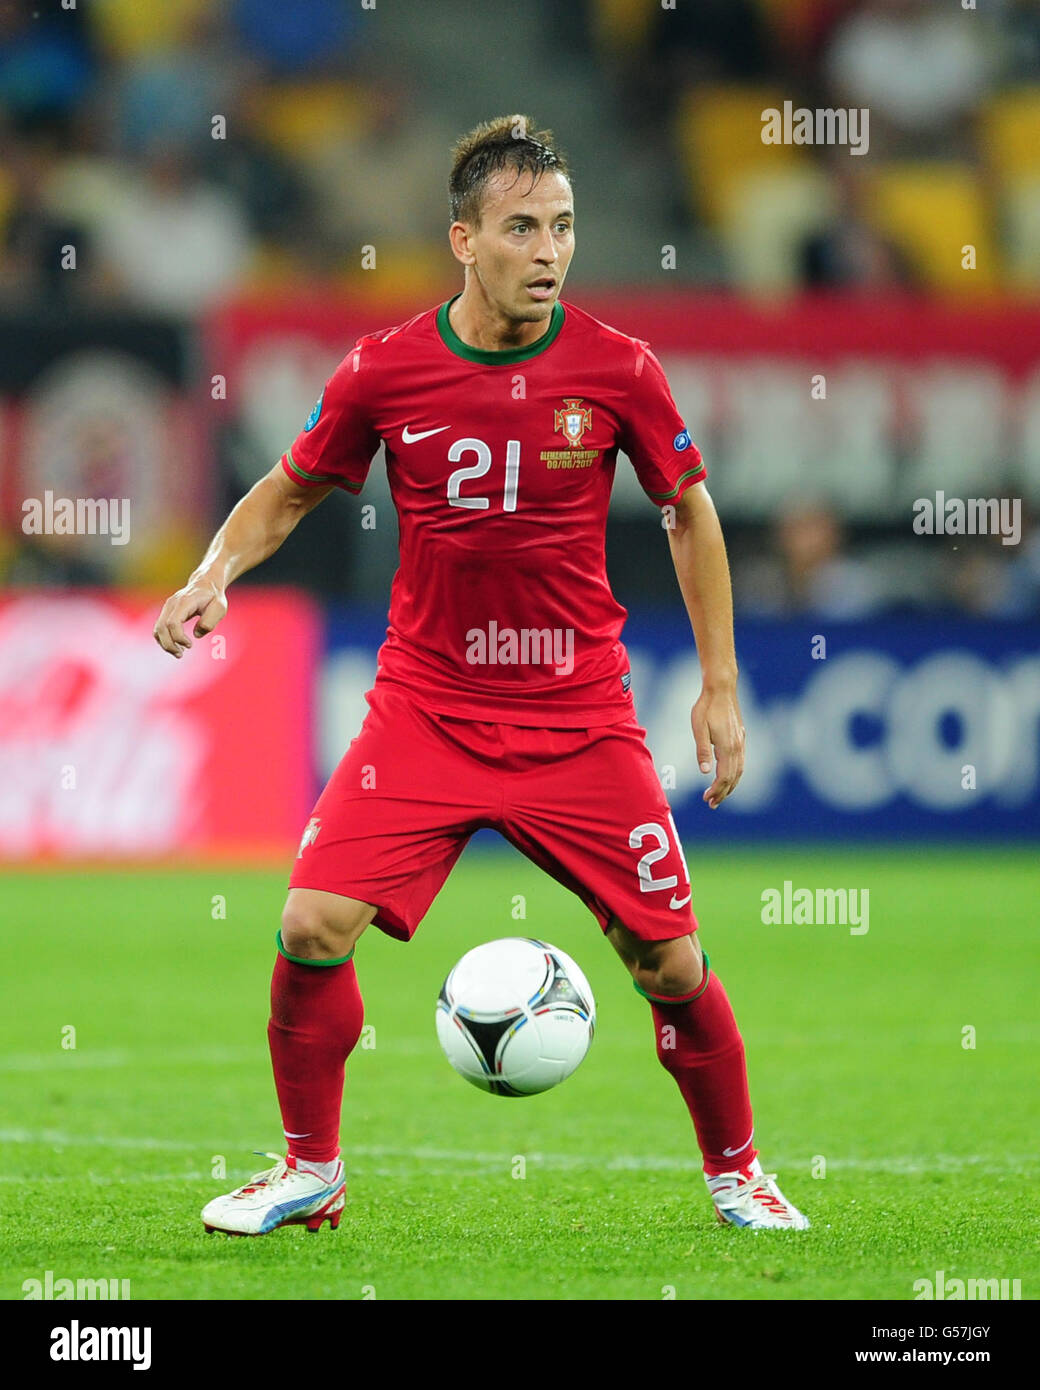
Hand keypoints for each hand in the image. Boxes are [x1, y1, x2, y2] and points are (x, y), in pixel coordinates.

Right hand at [153, 577, 226, 657]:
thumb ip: (209, 621)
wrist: (206, 584)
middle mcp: (172, 604)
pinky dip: (164, 639)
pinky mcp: (166, 612)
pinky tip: (176, 646)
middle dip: (169, 644)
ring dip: (165, 644)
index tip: (190, 645)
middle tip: (181, 654)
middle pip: (161, 628)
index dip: (178, 637)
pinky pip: (159, 628)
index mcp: (184, 602)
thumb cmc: (214, 597)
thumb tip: (196, 634)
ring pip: (157, 629)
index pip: (173, 622)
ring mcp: (167, 608)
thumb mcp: (219, 608)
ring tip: (179, 653)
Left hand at [691, 686, 744, 808]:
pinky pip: (741, 763)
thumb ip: (702, 750)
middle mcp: (737, 747)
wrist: (721, 689)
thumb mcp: (698, 728)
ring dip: (730, 786)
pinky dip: (735, 775)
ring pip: (739, 771)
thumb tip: (705, 771)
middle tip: (712, 804)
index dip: (716, 790)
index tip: (706, 798)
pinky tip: (729, 778)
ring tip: (720, 796)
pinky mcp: (740, 738)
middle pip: (733, 777)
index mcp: (727, 746)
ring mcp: (741, 743)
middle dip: (723, 793)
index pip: (724, 776)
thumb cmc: (706, 707)